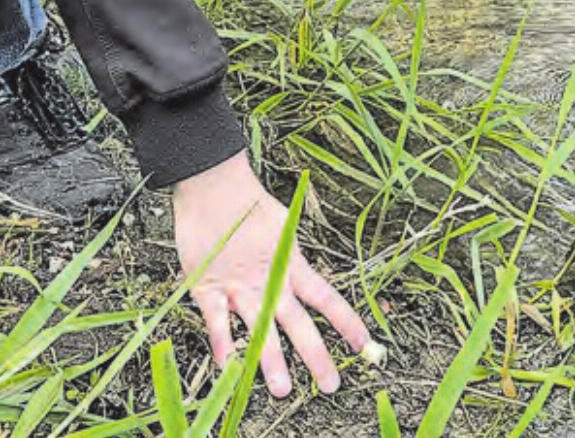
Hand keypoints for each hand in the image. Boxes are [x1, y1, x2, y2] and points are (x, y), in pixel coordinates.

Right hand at [173, 152, 369, 397]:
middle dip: (315, 356)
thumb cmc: (249, 203)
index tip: (365, 346)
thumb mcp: (285, 227)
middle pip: (298, 323)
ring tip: (282, 389)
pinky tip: (229, 369)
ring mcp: (239, 286)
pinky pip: (217, 322)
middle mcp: (270, 280)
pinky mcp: (209, 288)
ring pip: (259, 329)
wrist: (214, 186)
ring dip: (271, 361)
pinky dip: (223, 345)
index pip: (327, 298)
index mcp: (292, 264)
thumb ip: (292, 258)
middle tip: (330, 384)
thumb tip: (307, 278)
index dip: (347, 323)